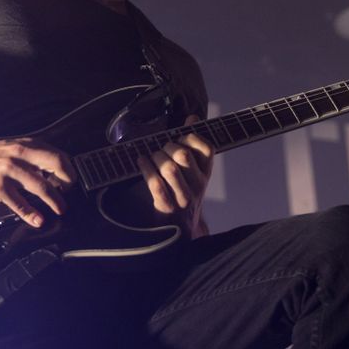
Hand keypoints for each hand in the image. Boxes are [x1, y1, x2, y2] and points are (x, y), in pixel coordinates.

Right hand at [0, 137, 74, 227]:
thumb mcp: (10, 146)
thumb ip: (29, 156)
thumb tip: (49, 169)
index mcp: (25, 145)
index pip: (58, 154)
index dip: (69, 169)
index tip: (69, 180)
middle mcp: (20, 155)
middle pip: (56, 165)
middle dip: (67, 182)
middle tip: (68, 194)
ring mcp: (9, 171)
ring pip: (41, 186)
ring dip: (55, 201)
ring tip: (60, 209)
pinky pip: (19, 203)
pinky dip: (31, 214)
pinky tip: (38, 220)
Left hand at [135, 116, 213, 235]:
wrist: (181, 231)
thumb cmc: (184, 194)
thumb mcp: (193, 172)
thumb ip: (192, 146)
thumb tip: (192, 118)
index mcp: (205, 174)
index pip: (207, 149)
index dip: (191, 137)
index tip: (180, 137)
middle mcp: (198, 186)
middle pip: (183, 155)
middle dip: (167, 146)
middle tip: (161, 148)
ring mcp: (183, 198)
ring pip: (169, 168)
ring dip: (155, 157)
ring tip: (151, 156)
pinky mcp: (167, 208)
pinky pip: (156, 185)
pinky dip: (146, 169)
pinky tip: (141, 162)